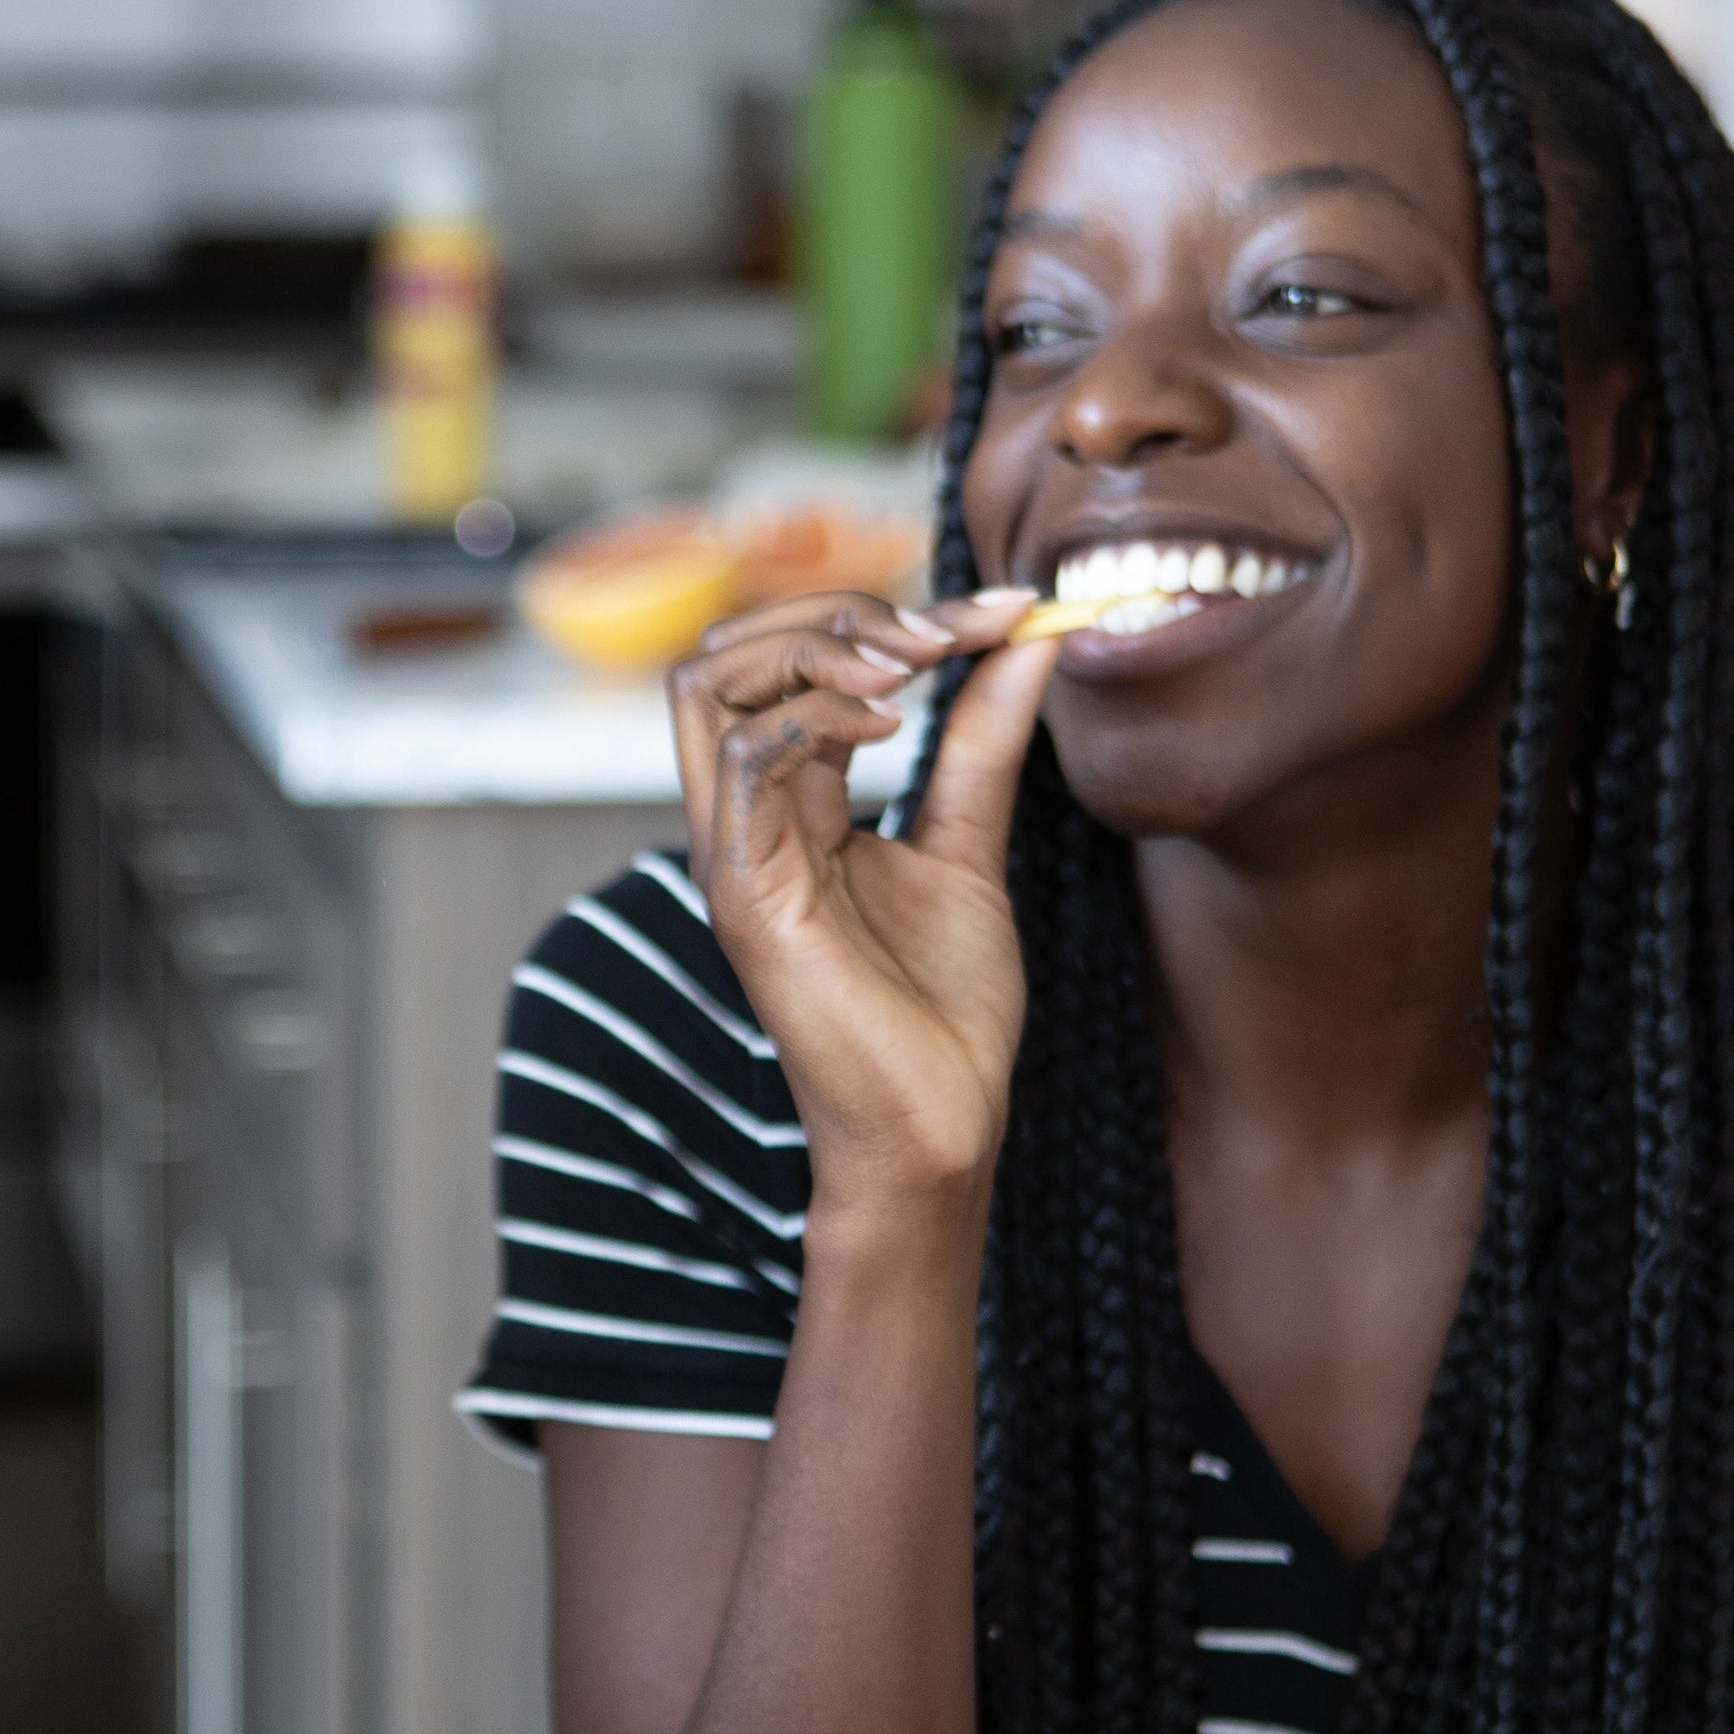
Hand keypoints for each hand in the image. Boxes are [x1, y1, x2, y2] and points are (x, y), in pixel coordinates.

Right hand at [668, 583, 1060, 1222]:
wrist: (942, 1124)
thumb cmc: (944, 1012)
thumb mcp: (970, 843)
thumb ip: (982, 739)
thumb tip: (1026, 634)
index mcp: (786, 805)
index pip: (786, 660)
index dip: (885, 612)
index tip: (998, 613)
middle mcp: (743, 819)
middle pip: (722, 649)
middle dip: (833, 608)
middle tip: (937, 636)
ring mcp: (733, 853)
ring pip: (707, 681)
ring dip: (817, 644)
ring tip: (912, 668)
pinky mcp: (744, 893)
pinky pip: (742, 757)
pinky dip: (817, 712)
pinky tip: (892, 724)